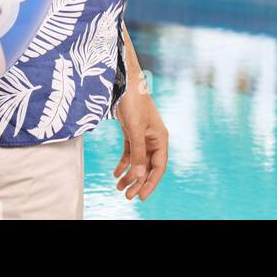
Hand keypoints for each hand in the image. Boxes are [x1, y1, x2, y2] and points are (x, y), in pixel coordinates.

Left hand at [113, 83, 167, 200]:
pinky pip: (129, 152)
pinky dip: (123, 163)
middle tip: (126, 196)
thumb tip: (138, 175)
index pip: (158, 167)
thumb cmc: (133, 102)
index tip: (140, 196)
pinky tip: (116, 173)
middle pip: (147, 166)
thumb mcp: (134, 129)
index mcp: (160, 138)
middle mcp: (154, 139)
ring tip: (119, 187)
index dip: (150, 182)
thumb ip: (137, 152)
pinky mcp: (132, 131)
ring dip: (129, 174)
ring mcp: (143, 135)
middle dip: (137, 181)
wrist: (124, 80)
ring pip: (137, 160)